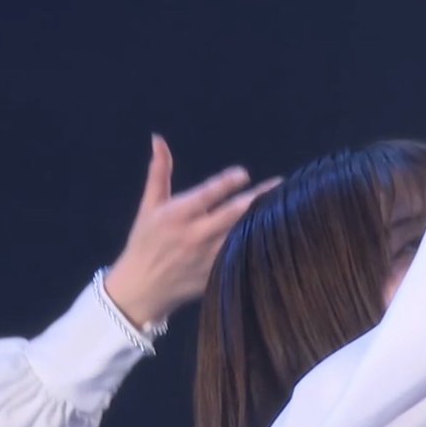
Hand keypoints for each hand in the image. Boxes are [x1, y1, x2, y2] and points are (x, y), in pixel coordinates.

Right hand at [104, 135, 280, 327]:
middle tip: (280, 184)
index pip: (207, 195)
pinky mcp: (216, 274)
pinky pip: (241, 254)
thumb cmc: (145, 242)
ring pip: (241, 234)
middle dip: (256, 197)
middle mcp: (194, 235)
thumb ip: (159, 172)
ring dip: (262, 219)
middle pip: (232, 214)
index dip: (227, 183)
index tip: (244, 173)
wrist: (141, 288)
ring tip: (284, 204)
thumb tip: (158, 138)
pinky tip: (276, 230)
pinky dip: (257, 241)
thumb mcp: (149, 206)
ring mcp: (207, 257)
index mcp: (176, 216)